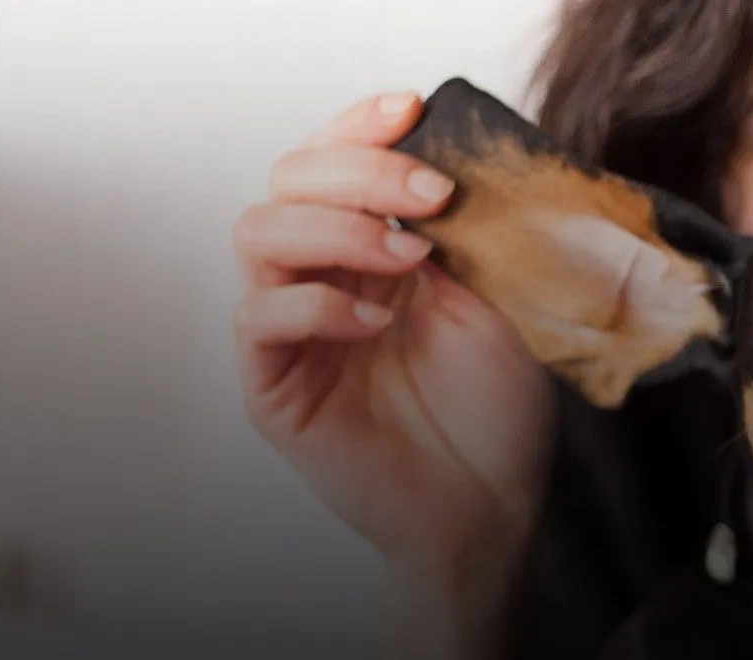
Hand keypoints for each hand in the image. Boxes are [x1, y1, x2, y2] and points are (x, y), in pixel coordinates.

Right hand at [232, 91, 554, 589]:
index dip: (359, 127)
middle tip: (432, 195)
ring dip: (337, 228)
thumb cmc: (495, 409)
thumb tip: (441, 163)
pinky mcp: (275, 388)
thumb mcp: (495, 299)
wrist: (492, 506)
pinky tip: (378, 322)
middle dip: (359, 170)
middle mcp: (321, 280)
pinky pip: (260, 318)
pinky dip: (318, 303)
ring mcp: (292, 332)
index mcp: (370, 251)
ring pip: (257, 233)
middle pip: (287, 181)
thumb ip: (456, 235)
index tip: (411, 112)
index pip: (332, 162)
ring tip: (410, 259)